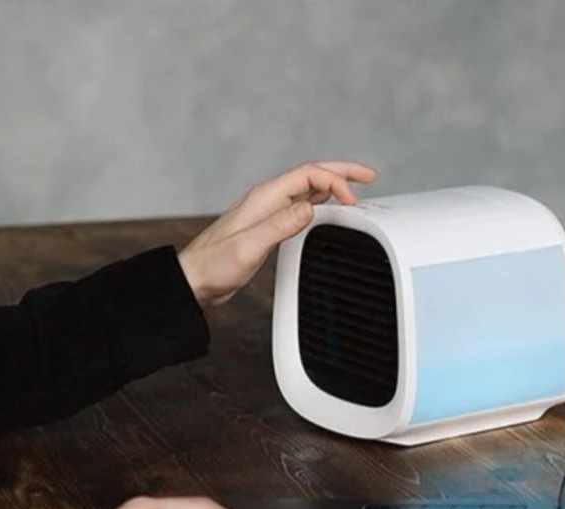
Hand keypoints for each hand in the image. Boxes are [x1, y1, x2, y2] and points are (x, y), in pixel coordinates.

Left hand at [177, 160, 377, 306]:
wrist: (194, 280)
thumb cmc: (213, 265)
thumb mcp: (248, 247)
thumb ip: (279, 226)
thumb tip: (309, 209)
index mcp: (264, 198)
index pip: (308, 175)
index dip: (336, 182)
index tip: (353, 201)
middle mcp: (267, 200)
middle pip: (311, 175)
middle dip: (342, 172)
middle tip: (369, 175)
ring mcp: (268, 212)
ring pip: (308, 189)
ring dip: (334, 186)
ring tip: (356, 188)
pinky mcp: (269, 227)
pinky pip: (301, 206)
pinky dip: (321, 203)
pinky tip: (329, 208)